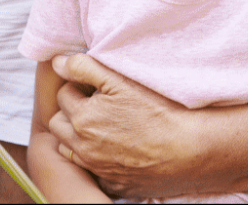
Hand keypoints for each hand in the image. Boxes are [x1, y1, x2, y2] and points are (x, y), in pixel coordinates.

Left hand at [48, 54, 204, 199]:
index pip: (63, 95)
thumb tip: (56, 62)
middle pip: (59, 124)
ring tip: (102, 128)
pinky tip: (116, 151)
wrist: (190, 150)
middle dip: (71, 112)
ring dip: (77, 138)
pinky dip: (96, 161)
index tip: (96, 87)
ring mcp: (98, 168)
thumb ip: (84, 68)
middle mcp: (84, 147)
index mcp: (83, 119)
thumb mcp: (120, 81)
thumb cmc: (158, 112)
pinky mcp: (114, 184)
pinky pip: (92, 172)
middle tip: (95, 106)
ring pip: (69, 150)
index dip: (79, 87)